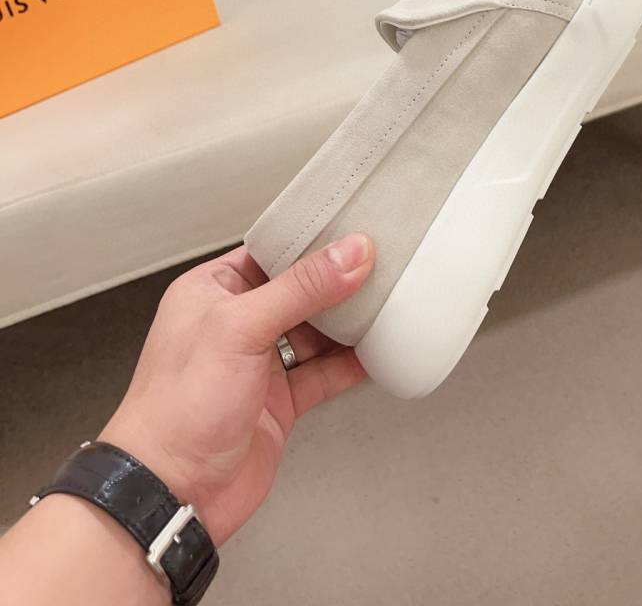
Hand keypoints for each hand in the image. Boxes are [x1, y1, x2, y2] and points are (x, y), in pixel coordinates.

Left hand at [100, 232, 373, 545]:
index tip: (355, 230)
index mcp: (212, 290)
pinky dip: (350, 364)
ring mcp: (258, 364)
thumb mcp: (240, 328)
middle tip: (382, 264)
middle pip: (299, 291)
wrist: (173, 492)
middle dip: (338, 282)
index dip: (312, 240)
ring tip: (387, 302)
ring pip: (315, 331)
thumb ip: (300, 288)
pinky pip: (323, 373)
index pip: (272, 251)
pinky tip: (376, 351)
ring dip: (348, 322)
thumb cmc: (179, 408)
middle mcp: (235, 323)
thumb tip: (349, 253)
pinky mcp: (279, 401)